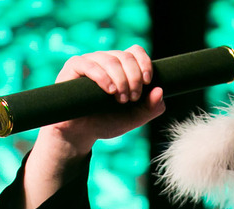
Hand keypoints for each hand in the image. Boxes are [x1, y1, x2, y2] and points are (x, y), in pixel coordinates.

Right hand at [50, 45, 166, 148]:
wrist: (81, 133)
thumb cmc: (106, 122)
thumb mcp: (133, 118)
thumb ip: (150, 108)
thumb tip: (159, 91)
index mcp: (121, 67)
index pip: (135, 51)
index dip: (144, 63)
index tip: (148, 82)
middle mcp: (106, 60)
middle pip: (125, 56)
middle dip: (134, 78)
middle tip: (132, 98)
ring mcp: (90, 61)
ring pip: (110, 59)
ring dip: (120, 80)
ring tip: (121, 99)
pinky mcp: (73, 67)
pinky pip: (89, 64)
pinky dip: (102, 77)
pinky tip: (109, 90)